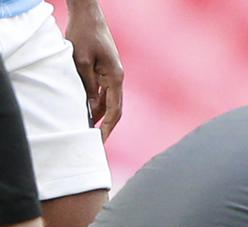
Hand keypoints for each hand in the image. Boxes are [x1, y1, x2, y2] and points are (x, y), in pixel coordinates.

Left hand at [64, 1, 122, 140]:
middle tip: (94, 140)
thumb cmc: (85, 34)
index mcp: (115, 77)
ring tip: (86, 128)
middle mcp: (116, 78)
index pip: (114, 110)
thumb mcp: (81, 62)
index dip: (107, 127)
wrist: (88, 15)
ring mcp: (111, 74)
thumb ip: (87, 86)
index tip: (100, 140)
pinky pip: (101, 91)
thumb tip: (89, 107)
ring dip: (97, 113)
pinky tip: (85, 109)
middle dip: (104, 125)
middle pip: (112, 108)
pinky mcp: (104, 70)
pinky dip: (94, 102)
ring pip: (106, 100)